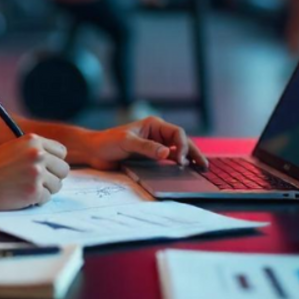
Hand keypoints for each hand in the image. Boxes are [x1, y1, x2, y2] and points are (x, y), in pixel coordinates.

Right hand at [0, 134, 69, 210]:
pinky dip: (37, 200)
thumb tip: (55, 161)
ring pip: (57, 185)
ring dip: (46, 189)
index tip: (48, 168)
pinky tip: (23, 196)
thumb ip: (34, 150)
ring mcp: (37, 173)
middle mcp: (38, 155)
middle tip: (40, 182)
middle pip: (64, 169)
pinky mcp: (34, 191)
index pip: (61, 151)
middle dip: (54, 177)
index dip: (55, 161)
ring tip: (28, 188)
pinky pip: (47, 198)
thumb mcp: (14, 148)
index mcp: (33, 140)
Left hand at [82, 116, 206, 170]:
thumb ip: (146, 147)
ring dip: (189, 159)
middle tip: (204, 166)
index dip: (183, 145)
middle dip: (193, 152)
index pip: (177, 133)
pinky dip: (178, 166)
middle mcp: (157, 135)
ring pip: (178, 152)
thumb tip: (167, 153)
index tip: (181, 159)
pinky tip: (186, 173)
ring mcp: (155, 147)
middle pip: (182, 142)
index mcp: (154, 125)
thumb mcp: (127, 142)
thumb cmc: (108, 142)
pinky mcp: (151, 158)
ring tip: (201, 169)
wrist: (95, 152)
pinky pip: (169, 161)